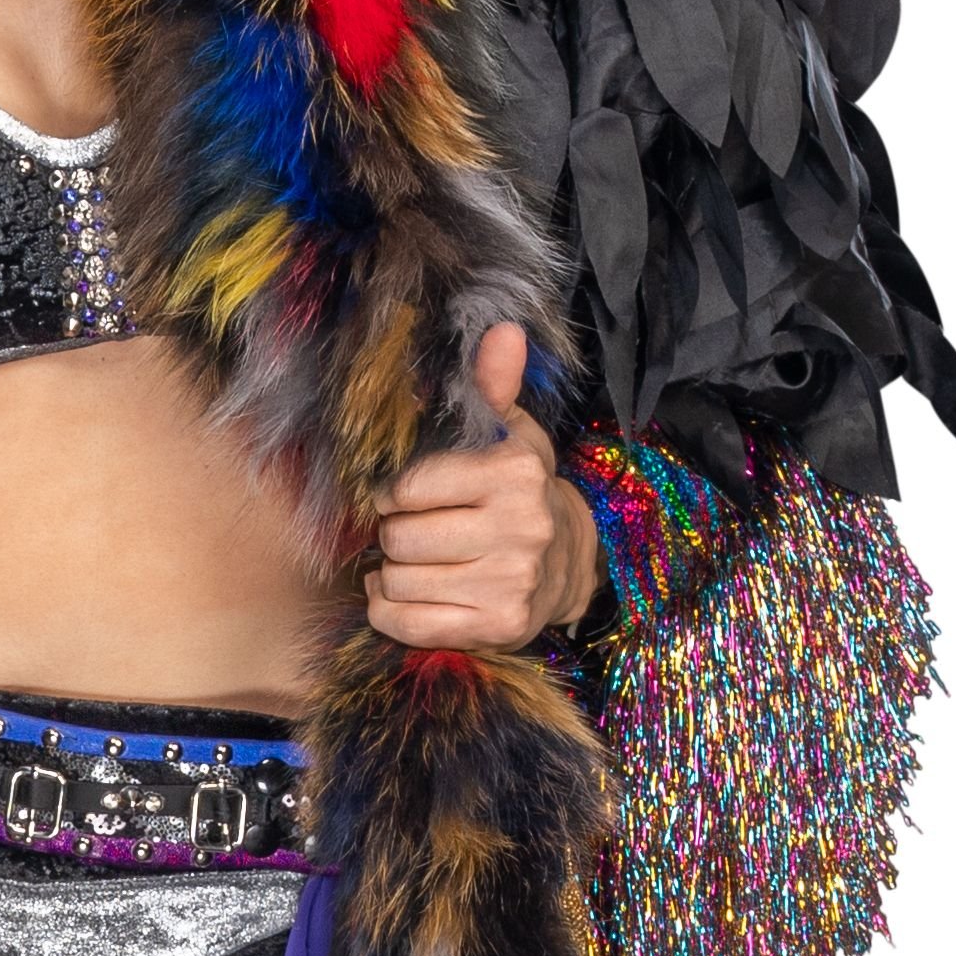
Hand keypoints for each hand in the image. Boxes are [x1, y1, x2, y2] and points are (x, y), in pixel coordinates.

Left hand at [364, 324, 599, 651]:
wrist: (565, 563)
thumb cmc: (517, 491)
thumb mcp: (507, 434)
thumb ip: (491, 386)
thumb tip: (502, 329)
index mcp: (514, 471)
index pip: (410, 485)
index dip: (391, 492)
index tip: (401, 495)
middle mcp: (520, 527)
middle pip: (399, 537)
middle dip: (392, 535)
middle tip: (410, 531)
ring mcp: (511, 581)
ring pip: (399, 581)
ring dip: (390, 574)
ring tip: (412, 562)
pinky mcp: (500, 626)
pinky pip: (409, 624)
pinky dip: (390, 610)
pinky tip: (402, 593)